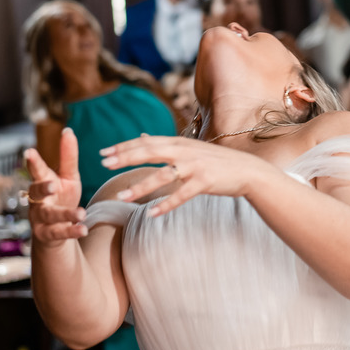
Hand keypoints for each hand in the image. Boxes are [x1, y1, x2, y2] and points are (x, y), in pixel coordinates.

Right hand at [25, 128, 85, 245]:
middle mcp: (37, 199)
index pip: (37, 170)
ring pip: (50, 215)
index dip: (32, 161)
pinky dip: (70, 231)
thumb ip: (68, 156)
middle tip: (51, 184)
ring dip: (65, 214)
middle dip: (42, 188)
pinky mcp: (47, 234)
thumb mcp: (68, 177)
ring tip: (81, 213)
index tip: (29, 152)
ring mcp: (40, 218)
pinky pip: (58, 233)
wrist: (55, 231)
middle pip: (36, 192)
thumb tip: (68, 130)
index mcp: (43, 181)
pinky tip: (83, 229)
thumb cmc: (61, 197)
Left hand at [100, 135, 273, 217]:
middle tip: (103, 164)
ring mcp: (194, 166)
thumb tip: (140, 135)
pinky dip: (166, 204)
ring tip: (121, 198)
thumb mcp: (188, 147)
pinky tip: (151, 213)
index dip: (123, 147)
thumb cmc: (214, 160)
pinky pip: (181, 195)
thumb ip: (164, 143)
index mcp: (178, 142)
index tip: (103, 153)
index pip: (145, 142)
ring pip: (162, 176)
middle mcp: (184, 151)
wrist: (246, 170)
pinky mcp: (204, 182)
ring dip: (140, 187)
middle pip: (149, 152)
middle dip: (125, 158)